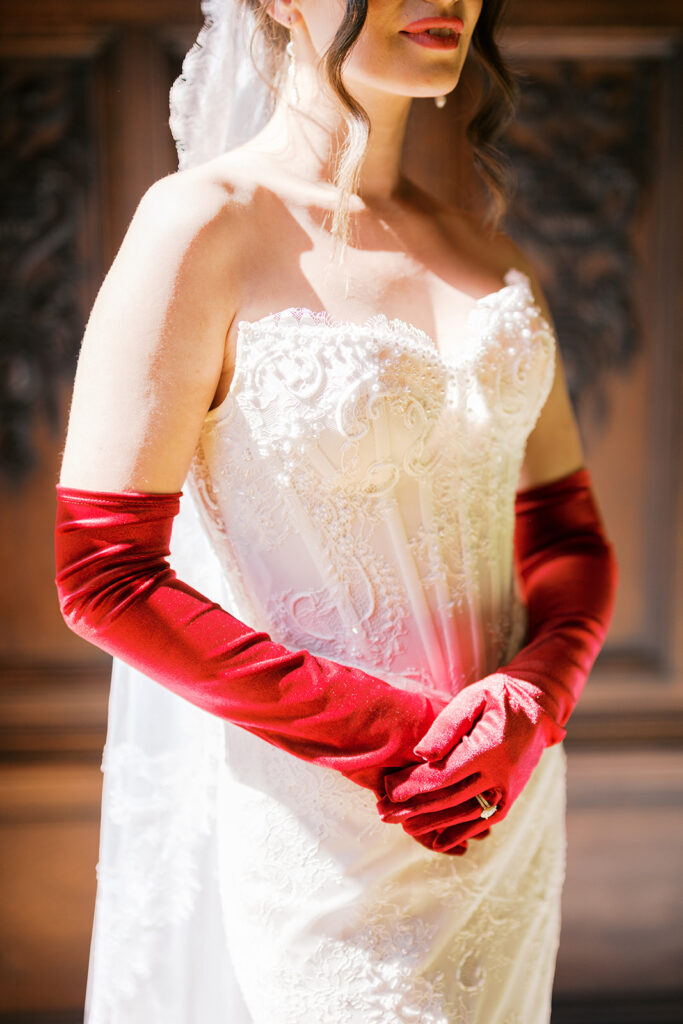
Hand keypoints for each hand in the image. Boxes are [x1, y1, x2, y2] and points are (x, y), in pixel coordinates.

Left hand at [376, 673, 565, 853]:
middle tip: (384, 812)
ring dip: (432, 823)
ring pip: (465, 813)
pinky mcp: (511, 796)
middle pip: (450, 798)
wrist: (538, 707)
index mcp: (488, 747)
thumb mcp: (473, 697)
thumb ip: (448, 724)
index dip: (413, 785)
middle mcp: (501, 773)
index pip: (443, 774)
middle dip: (414, 807)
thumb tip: (421, 753)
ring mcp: (508, 789)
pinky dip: (461, 833)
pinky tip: (438, 842)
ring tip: (402, 826)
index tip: (387, 789)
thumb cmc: (499, 696)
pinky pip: (485, 819)